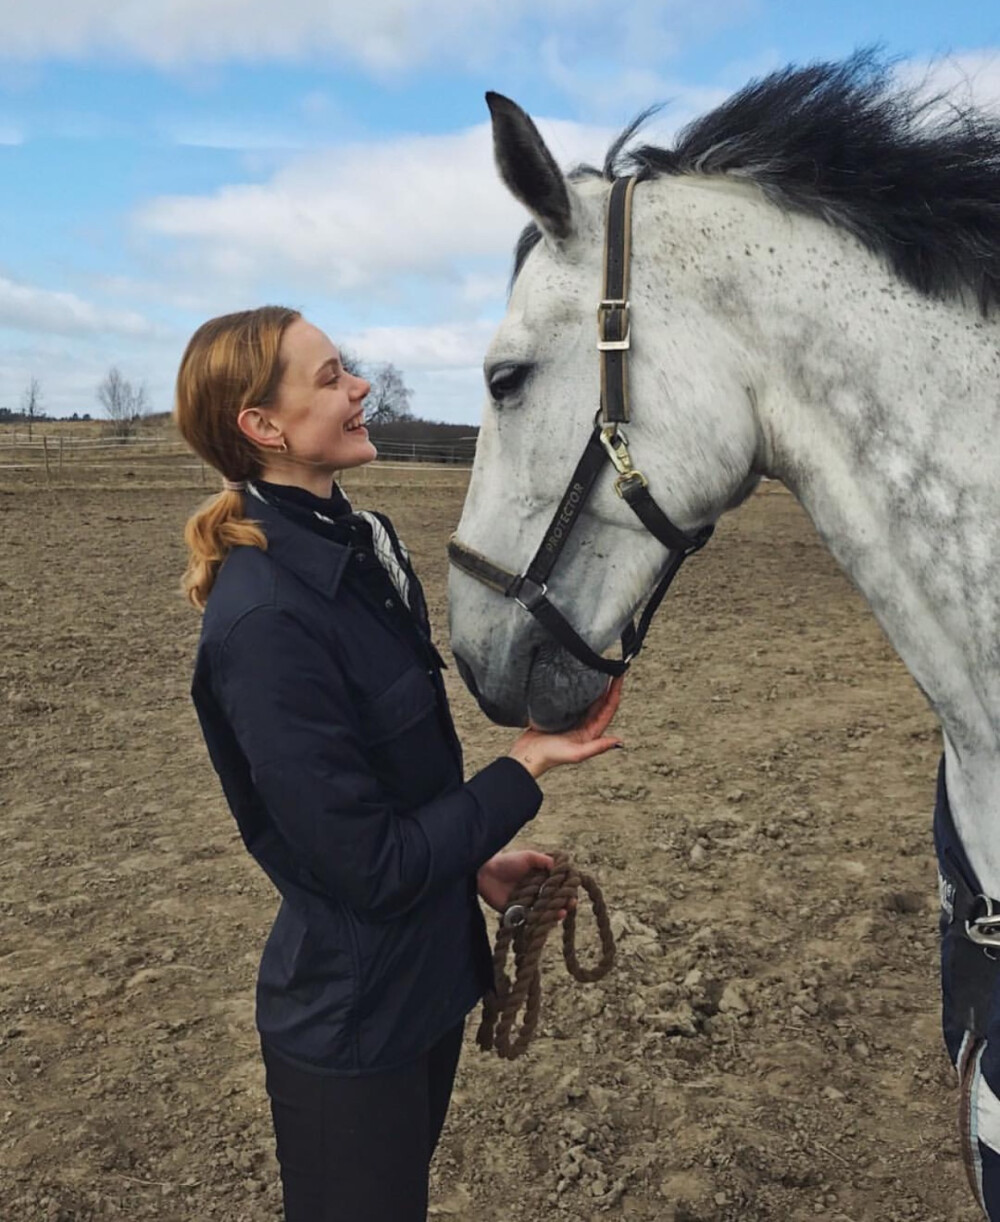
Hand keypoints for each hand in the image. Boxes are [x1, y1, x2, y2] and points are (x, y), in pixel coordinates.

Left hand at [477, 850, 573, 919]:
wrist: (485, 874)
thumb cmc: (506, 862)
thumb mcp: (527, 857)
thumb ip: (543, 861)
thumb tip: (561, 866)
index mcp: (539, 877)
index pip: (557, 885)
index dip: (566, 888)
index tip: (573, 890)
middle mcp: (536, 891)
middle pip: (554, 899)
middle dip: (564, 901)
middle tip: (571, 903)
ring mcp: (528, 903)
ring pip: (546, 910)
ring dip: (556, 912)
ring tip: (563, 911)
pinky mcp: (519, 913)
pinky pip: (533, 919)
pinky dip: (542, 920)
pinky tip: (551, 918)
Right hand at [507, 676, 622, 779]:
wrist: (527, 754)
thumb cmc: (549, 756)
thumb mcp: (576, 753)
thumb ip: (597, 747)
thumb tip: (618, 741)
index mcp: (591, 732)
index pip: (609, 708)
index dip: (616, 692)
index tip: (619, 676)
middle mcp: (585, 725)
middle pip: (602, 701)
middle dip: (609, 686)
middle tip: (613, 667)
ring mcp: (573, 718)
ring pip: (589, 698)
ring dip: (595, 685)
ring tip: (600, 670)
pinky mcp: (561, 714)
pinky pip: (574, 698)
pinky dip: (578, 688)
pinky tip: (578, 679)